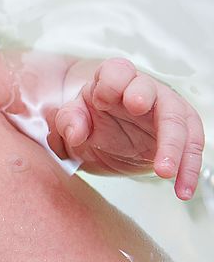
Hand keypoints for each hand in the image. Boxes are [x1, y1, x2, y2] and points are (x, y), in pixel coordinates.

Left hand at [51, 58, 204, 199]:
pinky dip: (188, 170)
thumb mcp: (73, 122)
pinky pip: (192, 148)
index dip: (110, 82)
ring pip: (178, 119)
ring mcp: (165, 110)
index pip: (116, 71)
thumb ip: (69, 121)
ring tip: (165, 172)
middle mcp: (142, 90)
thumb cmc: (91, 123)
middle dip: (143, 96)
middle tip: (136, 107)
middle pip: (148, 88)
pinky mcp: (181, 132)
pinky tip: (183, 190)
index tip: (102, 100)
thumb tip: (75, 133)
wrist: (105, 142)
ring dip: (174, 146)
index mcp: (113, 81)